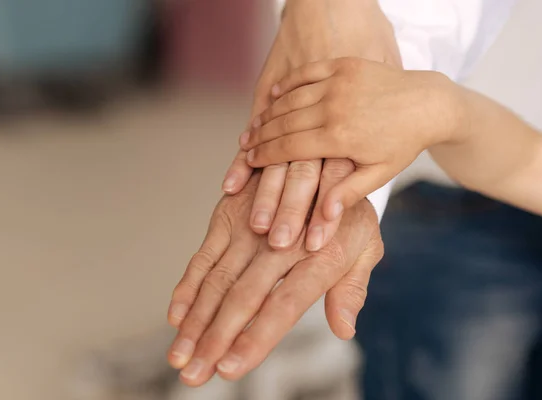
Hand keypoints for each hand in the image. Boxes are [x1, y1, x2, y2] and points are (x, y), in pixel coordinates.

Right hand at [167, 173, 382, 386]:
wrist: (322, 150)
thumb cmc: (348, 210)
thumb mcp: (365, 245)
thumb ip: (351, 287)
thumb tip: (344, 330)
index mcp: (320, 255)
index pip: (284, 304)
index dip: (256, 337)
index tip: (230, 368)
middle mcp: (280, 243)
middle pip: (243, 297)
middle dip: (214, 339)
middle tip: (193, 375)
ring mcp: (250, 227)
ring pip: (217, 280)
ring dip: (194, 321)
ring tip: (179, 356)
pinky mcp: (229, 214)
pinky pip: (204, 254)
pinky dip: (187, 286)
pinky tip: (175, 315)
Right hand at [222, 0, 400, 251]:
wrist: (428, 103)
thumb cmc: (403, 143)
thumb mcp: (379, 173)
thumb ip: (348, 193)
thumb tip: (323, 217)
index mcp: (341, 137)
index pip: (290, 146)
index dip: (266, 154)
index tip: (250, 160)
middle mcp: (335, 107)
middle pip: (284, 122)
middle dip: (261, 135)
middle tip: (246, 144)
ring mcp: (339, 83)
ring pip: (290, 99)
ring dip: (268, 113)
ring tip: (254, 125)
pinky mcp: (344, 65)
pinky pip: (306, 74)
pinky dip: (287, 85)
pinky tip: (273, 95)